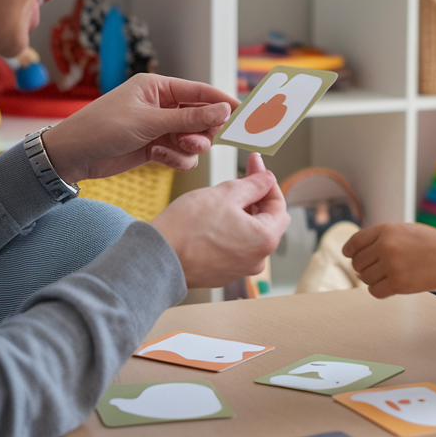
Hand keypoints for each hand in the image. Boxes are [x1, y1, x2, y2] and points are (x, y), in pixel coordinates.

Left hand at [42, 74, 238, 181]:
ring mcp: (158, 128)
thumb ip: (189, 117)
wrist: (72, 156)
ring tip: (178, 149)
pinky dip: (177, 158)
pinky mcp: (154, 148)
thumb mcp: (149, 121)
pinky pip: (180, 154)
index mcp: (158, 88)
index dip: (222, 102)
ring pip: (193, 138)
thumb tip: (224, 110)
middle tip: (199, 140)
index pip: (199, 91)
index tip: (244, 113)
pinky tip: (160, 157)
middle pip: (201, 117)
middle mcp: (161, 106)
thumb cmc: (103, 128)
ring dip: (191, 146)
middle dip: (204, 130)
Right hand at [151, 152, 290, 288]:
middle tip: (241, 176)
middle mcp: (258, 259)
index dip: (267, 181)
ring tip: (221, 198)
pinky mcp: (222, 273)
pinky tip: (212, 218)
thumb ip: (253, 185)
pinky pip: (234, 246)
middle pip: (266, 220)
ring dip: (242, 213)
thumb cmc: (188, 227)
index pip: (278, 204)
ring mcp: (240, 269)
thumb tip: (267, 179)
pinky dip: (230, 230)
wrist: (157, 259)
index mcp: (265, 239)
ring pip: (249, 233)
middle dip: (255, 196)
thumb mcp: (225, 194)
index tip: (255, 164)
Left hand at [343, 223, 435, 298]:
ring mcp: (391, 266)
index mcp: (386, 230)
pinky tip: (389, 285)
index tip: (349, 255)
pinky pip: (374, 291)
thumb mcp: (404, 230)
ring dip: (372, 279)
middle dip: (363, 267)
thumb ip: (381, 237)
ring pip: (364, 278)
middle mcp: (386, 246)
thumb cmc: (429, 244)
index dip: (349, 250)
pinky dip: (378, 290)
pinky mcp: (398, 284)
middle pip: (357, 262)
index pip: (355, 242)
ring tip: (388, 274)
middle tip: (377, 268)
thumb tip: (354, 256)